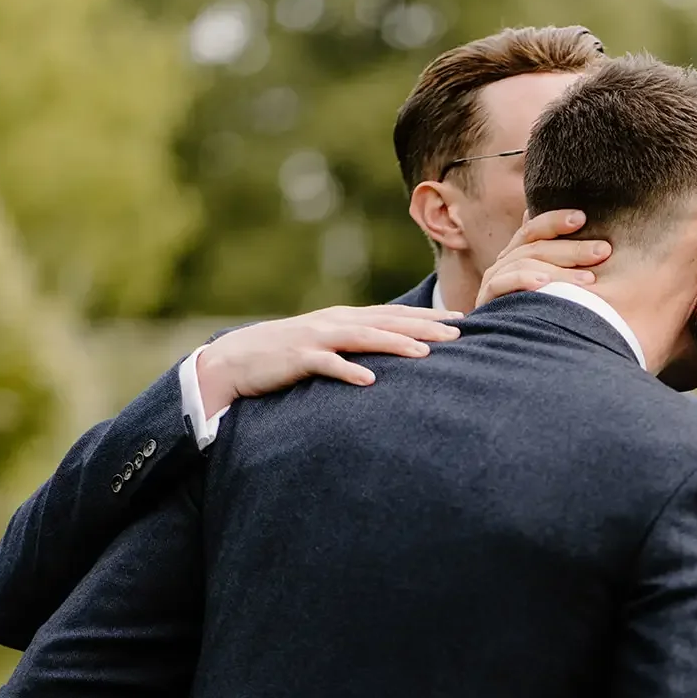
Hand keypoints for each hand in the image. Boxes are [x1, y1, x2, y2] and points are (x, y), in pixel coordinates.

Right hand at [195, 304, 461, 415]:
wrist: (235, 360)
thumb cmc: (285, 356)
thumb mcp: (325, 346)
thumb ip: (355, 346)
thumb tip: (390, 354)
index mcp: (344, 319)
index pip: (394, 315)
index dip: (427, 317)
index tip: (461, 321)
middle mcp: (335, 322)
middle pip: (386, 322)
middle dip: (423, 327)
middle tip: (458, 334)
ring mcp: (316, 339)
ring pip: (363, 338)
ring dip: (394, 344)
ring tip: (425, 354)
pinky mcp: (298, 359)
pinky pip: (327, 365)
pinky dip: (348, 371)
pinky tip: (370, 381)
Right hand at [476, 209, 610, 307]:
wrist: (519, 352)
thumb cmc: (549, 314)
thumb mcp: (561, 285)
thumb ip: (565, 258)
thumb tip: (583, 221)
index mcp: (520, 253)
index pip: (534, 228)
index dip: (556, 220)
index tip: (583, 218)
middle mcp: (505, 263)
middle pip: (535, 245)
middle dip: (572, 248)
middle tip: (602, 252)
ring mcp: (494, 280)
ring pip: (523, 262)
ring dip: (558, 271)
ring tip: (587, 280)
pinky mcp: (486, 299)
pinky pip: (501, 283)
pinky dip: (523, 280)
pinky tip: (544, 285)